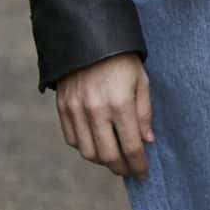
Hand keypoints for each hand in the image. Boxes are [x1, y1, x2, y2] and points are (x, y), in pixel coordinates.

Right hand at [55, 53, 153, 178]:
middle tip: (129, 170)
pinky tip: (96, 143)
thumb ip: (144, 113)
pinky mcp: (63, 107)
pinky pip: (72, 139)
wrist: (88, 36)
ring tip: (113, 157)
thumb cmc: (121, 59)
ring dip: (102, 160)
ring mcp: (76, 110)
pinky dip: (84, 147)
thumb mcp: (141, 81)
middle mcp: (96, 110)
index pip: (131, 147)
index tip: (143, 173)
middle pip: (108, 156)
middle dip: (121, 168)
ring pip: (88, 152)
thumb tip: (146, 141)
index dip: (138, 165)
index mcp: (120, 104)